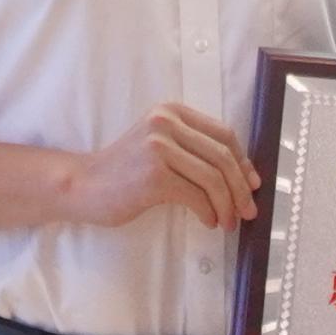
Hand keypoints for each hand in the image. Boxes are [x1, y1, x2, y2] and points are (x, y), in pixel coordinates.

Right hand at [63, 103, 258, 231]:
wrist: (83, 186)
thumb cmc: (124, 173)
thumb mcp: (159, 147)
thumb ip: (193, 151)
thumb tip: (242, 176)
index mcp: (171, 112)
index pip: (224, 134)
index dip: (244, 161)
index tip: (252, 184)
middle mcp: (166, 123)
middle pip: (223, 156)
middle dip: (241, 188)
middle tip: (248, 210)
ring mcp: (159, 148)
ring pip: (213, 179)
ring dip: (227, 205)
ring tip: (228, 222)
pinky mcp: (154, 175)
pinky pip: (197, 196)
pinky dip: (209, 213)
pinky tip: (209, 222)